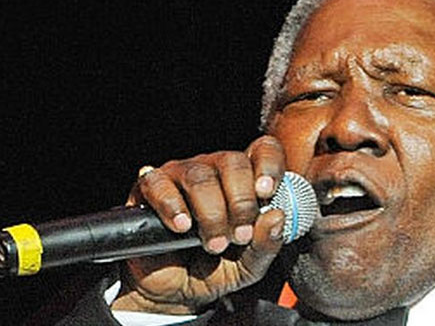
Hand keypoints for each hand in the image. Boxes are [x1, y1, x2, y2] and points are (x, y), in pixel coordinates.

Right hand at [111, 136, 286, 314]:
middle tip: (239, 236)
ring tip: (214, 244)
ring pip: (200, 177)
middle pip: (233, 163)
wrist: (173, 292)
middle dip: (241, 203)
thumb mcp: (249, 265)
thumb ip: (266, 244)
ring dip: (211, 213)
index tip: (266, 193)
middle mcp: (215, 170)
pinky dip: (172, 206)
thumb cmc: (216, 269)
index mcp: (246, 181)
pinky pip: (159, 184)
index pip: (263, 150)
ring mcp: (182, 176)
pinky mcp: (149, 189)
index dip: (269, 165)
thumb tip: (278, 216)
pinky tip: (182, 226)